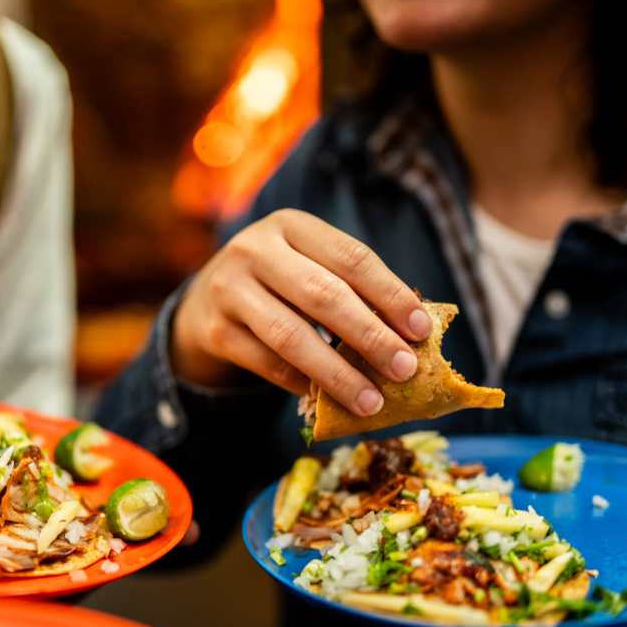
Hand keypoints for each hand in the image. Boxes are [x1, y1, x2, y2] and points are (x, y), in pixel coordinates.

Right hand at [172, 209, 431, 415]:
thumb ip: (351, 289)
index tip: (421, 330)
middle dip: (370, 336)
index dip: (390, 294)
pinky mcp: (215, 330)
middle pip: (323, 296)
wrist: (205, 299)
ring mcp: (229, 289)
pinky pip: (267, 363)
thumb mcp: (309, 266)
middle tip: (405, 370)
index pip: (351, 258)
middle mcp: (254, 249)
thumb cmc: (279, 283)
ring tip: (372, 401)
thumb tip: (411, 335)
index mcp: (291, 225)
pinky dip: (303, 384)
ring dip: (338, 373)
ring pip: (291, 336)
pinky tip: (330, 400)